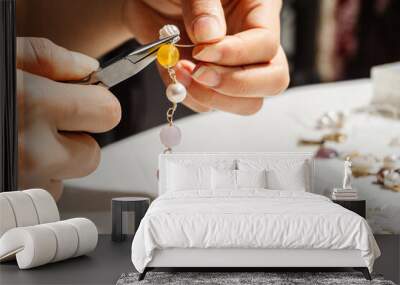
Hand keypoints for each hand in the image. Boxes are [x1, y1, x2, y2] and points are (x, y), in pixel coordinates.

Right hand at [17, 37, 120, 199]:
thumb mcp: (6, 59)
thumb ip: (49, 58)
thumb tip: (91, 69)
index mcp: (33, 105)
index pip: (108, 113)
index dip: (99, 104)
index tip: (86, 100)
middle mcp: (32, 153)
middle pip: (93, 156)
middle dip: (78, 139)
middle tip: (47, 125)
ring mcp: (23, 184)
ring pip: (68, 178)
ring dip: (55, 161)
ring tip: (25, 141)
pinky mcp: (15, 202)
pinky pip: (45, 193)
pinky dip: (38, 177)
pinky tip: (19, 158)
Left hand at [124, 0, 288, 114]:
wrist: (147, 0)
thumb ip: (203, 6)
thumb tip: (209, 36)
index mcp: (258, 11)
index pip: (266, 46)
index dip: (236, 54)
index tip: (202, 50)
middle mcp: (251, 44)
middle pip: (271, 81)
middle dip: (235, 84)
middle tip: (200, 73)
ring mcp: (231, 68)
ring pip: (245, 103)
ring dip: (211, 96)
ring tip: (181, 72)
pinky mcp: (209, 83)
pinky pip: (209, 105)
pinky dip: (189, 96)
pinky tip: (174, 73)